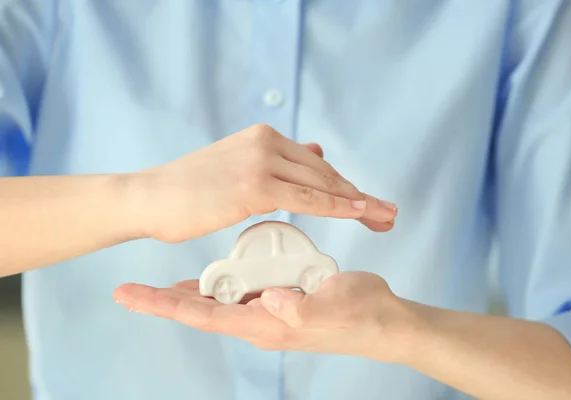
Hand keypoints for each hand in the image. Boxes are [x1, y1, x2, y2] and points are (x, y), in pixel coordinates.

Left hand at [112, 272, 417, 362]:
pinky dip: (224, 279)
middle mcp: (260, 318)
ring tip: (157, 286)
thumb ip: (302, 309)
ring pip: (220, 299)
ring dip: (190, 291)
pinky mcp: (281, 295)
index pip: (205, 316)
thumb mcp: (335, 309)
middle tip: (130, 291)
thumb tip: (269, 302)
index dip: (167, 305)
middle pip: (203, 310)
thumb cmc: (361, 318)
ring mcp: (269, 307)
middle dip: (166, 301)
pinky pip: (243, 288)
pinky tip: (215, 271)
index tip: (131, 297)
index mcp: (265, 324)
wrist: (383, 321)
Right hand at [130, 124, 396, 241]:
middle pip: (325, 173)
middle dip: (359, 197)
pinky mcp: (254, 185)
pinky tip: (358, 213)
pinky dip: (336, 206)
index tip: (368, 203)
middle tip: (388, 214)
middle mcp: (266, 141)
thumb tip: (315, 150)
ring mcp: (260, 161)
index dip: (345, 186)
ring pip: (321, 184)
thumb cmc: (190, 190)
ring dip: (358, 202)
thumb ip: (277, 161)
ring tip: (384, 217)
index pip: (315, 163)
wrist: (150, 197)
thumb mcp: (238, 166)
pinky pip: (306, 198)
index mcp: (263, 136)